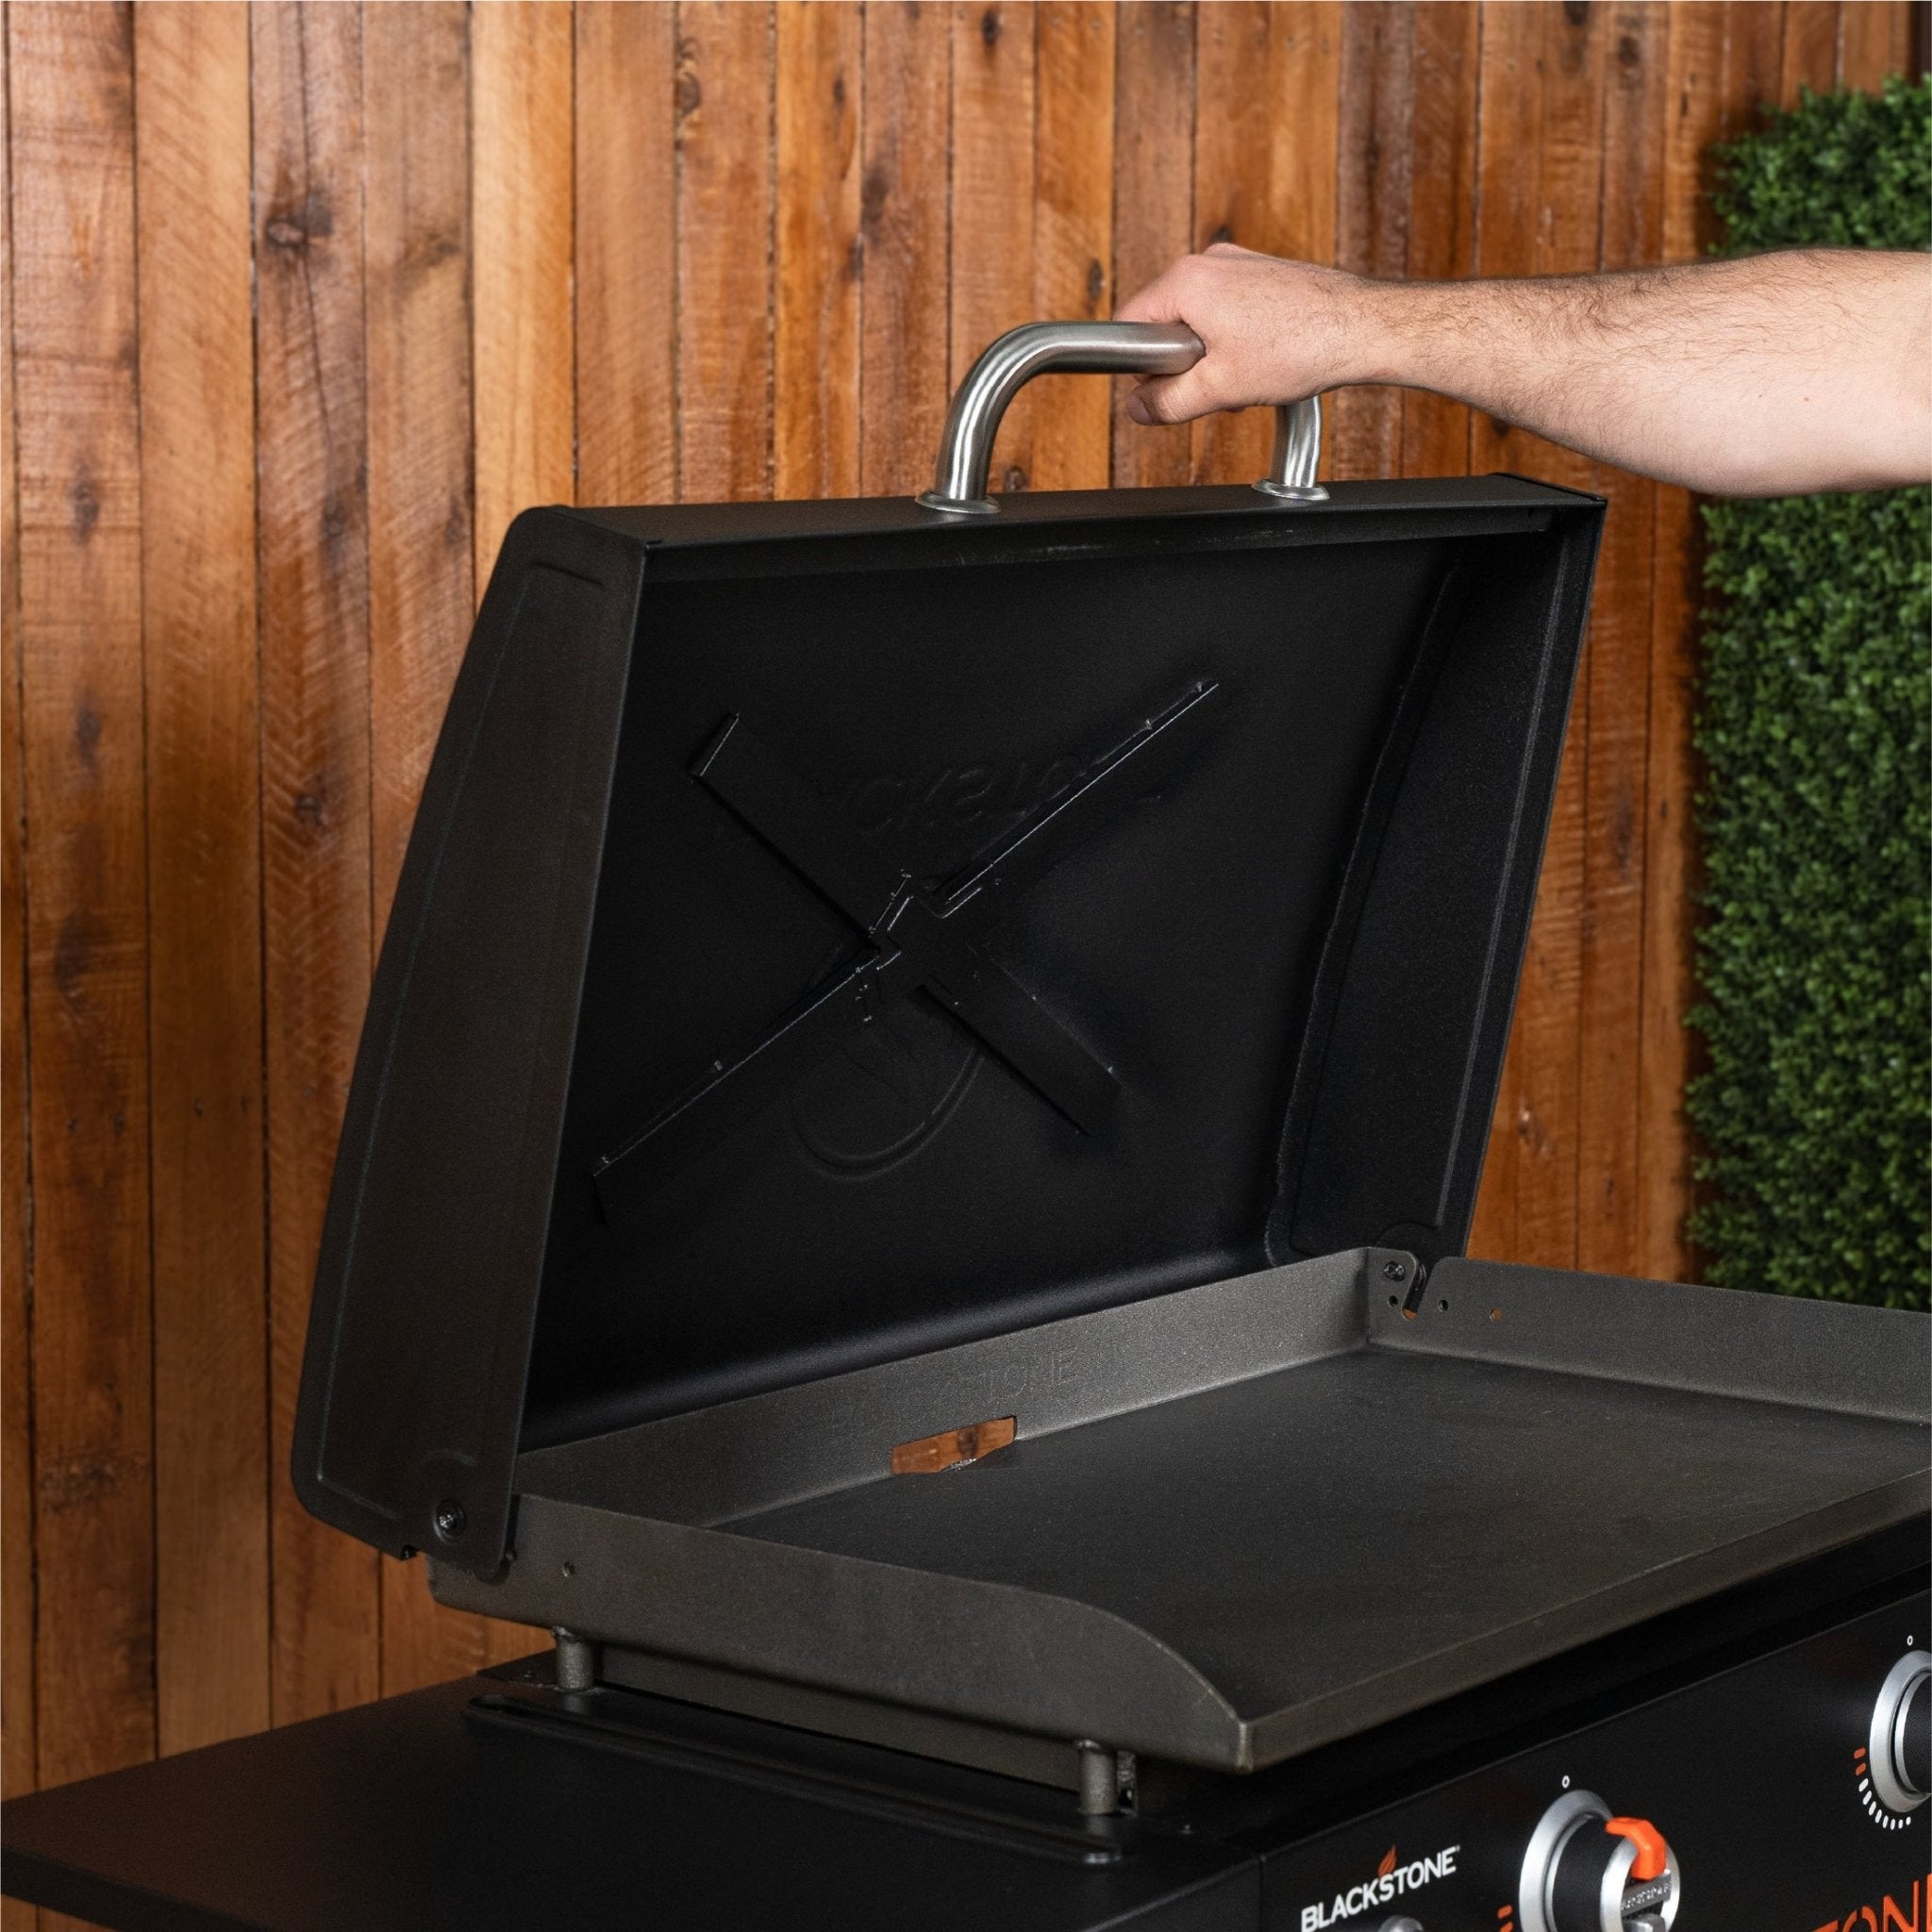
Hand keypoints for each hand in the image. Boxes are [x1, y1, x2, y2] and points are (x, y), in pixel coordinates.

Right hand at [1115, 243, 1379, 424]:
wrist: (1364, 327)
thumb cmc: (1301, 346)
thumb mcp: (1220, 388)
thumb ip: (1167, 402)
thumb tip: (1138, 408)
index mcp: (1186, 281)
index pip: (1129, 325)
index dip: (1140, 367)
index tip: (1164, 389)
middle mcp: (1209, 262)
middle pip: (1164, 323)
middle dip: (1183, 364)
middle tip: (1216, 385)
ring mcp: (1238, 265)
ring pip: (1198, 321)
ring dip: (1212, 357)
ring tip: (1247, 374)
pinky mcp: (1262, 275)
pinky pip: (1227, 313)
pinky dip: (1235, 342)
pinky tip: (1263, 361)